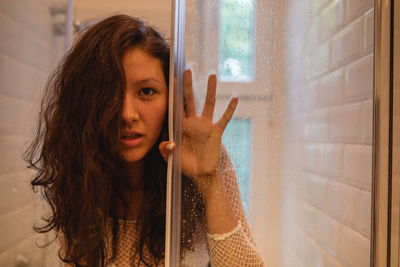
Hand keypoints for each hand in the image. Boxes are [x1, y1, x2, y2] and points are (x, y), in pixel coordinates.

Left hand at [159, 69, 237, 192]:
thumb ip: (167, 152)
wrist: (202, 174)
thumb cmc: (187, 166)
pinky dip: (230, 109)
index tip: (171, 79)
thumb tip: (168, 143)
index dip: (173, 95)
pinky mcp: (216, 131)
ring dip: (210, 90)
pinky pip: (224, 118)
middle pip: (189, 99)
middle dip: (187, 85)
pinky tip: (235, 98)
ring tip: (212, 75)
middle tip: (187, 69)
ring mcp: (205, 125)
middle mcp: (193, 122)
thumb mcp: (173, 159)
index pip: (175, 107)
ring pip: (208, 103)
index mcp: (180, 126)